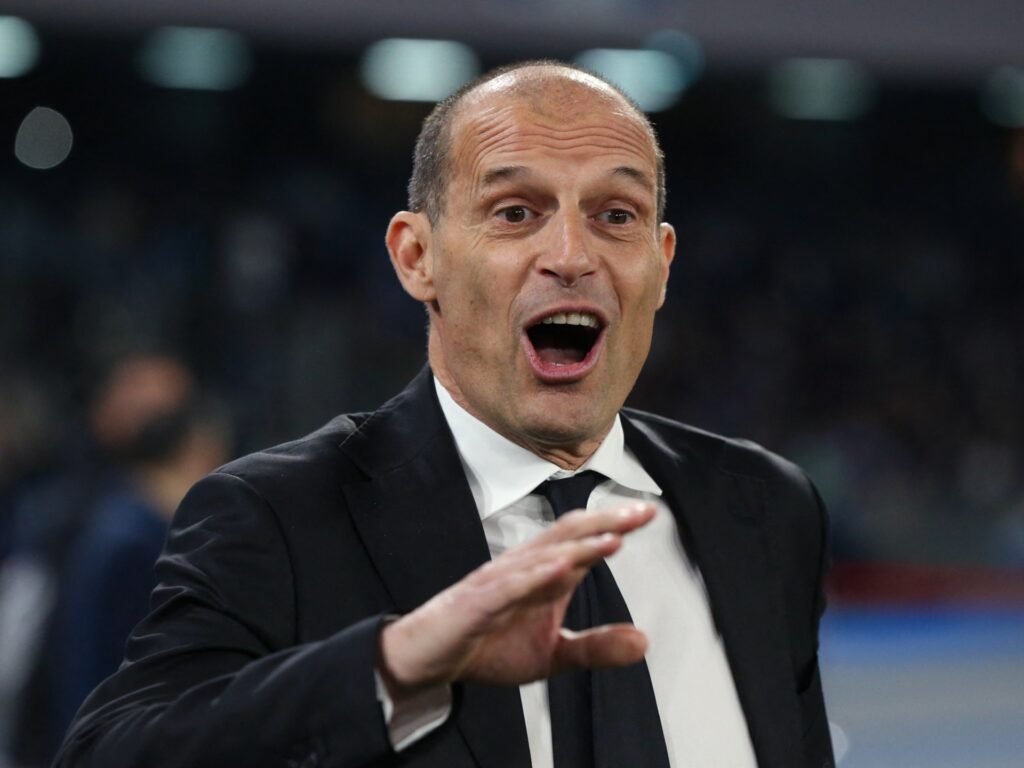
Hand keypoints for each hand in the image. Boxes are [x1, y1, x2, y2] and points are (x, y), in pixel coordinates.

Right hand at [378, 502, 654, 698]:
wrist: (429, 659)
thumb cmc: (487, 645)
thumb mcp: (552, 655)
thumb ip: (596, 648)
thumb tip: (644, 641)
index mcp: (542, 574)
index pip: (582, 541)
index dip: (614, 524)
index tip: (648, 511)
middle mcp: (523, 568)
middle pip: (567, 535)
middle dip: (604, 521)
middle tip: (641, 511)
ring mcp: (498, 582)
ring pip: (543, 555)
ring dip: (579, 546)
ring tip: (614, 538)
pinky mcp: (477, 603)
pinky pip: (508, 586)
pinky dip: (535, 576)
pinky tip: (560, 569)